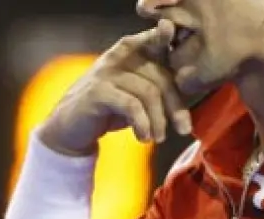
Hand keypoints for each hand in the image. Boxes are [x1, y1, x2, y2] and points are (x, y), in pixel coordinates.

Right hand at [38, 19, 192, 156]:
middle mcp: (120, 55)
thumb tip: (192, 89)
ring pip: (149, 92)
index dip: (168, 36)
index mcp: (132, 50)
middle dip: (176, 106)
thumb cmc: (110, 110)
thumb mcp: (137, 94)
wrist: (71, 128)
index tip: (176, 39)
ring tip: (159, 137)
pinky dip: (142, 124)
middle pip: (162, 76)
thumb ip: (160, 85)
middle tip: (183, 128)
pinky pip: (131, 105)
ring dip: (159, 120)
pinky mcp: (98, 91)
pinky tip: (144, 137)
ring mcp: (107, 71)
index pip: (158, 40)